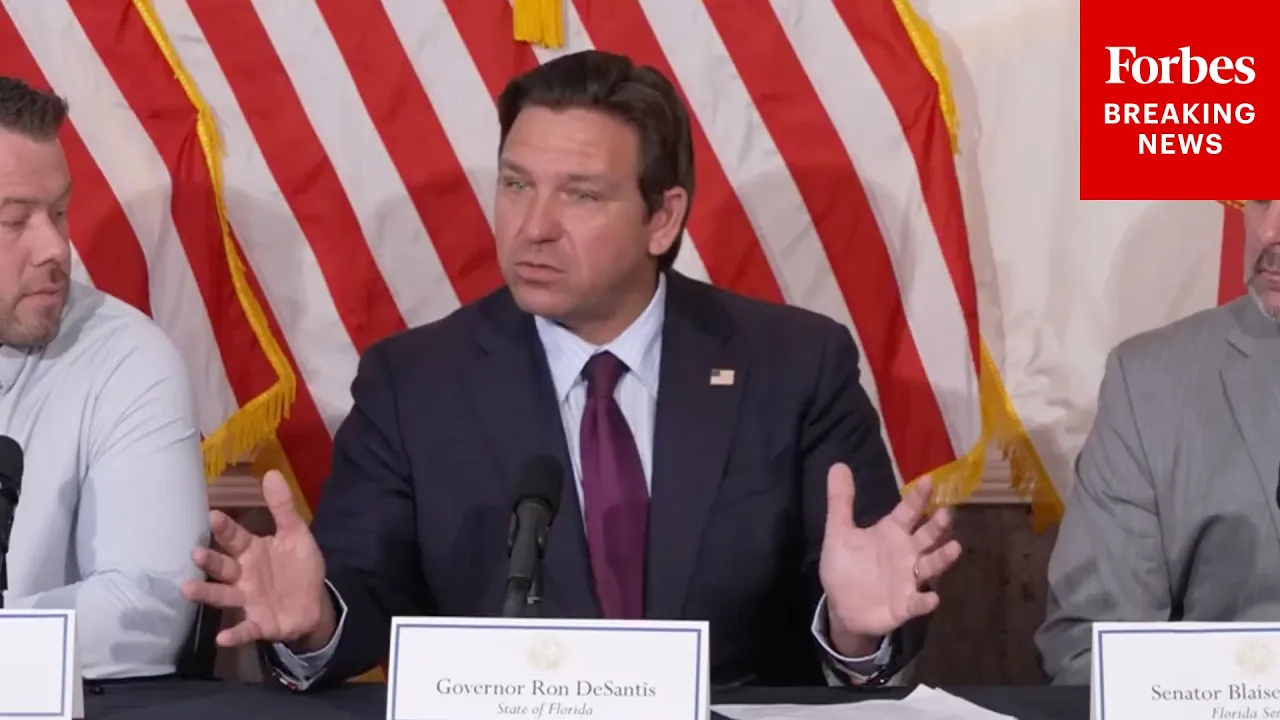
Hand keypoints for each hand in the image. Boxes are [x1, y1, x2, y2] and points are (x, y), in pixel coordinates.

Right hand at [181, 470, 331, 647]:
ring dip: (206, 593)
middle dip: (209, 560)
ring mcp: (248, 600)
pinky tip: (222, 637)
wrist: (314, 604)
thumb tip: (271, 472)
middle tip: (195, 552)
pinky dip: (234, 634)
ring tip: (187, 589)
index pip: (234, 537)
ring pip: (223, 595)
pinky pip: (244, 629)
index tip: (212, 515)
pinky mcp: (258, 623)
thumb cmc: (298, 567)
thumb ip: (283, 508)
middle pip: (222, 566)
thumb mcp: (296, 535)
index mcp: (252, 551)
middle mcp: (243, 575)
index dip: (224, 527)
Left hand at [818, 462, 960, 644]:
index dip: (918, 497)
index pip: (908, 511)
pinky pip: (917, 603)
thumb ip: (841, 502)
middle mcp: (906, 553)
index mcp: (891, 533)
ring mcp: (908, 580)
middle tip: (946, 514)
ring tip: (954, 549)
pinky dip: (925, 601)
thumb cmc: (846, 567)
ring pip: (930, 566)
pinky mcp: (905, 605)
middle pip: (926, 536)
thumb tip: (838, 465)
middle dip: (937, 526)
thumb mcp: (838, 533)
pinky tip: (931, 598)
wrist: (841, 606)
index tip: (927, 480)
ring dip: (942, 558)